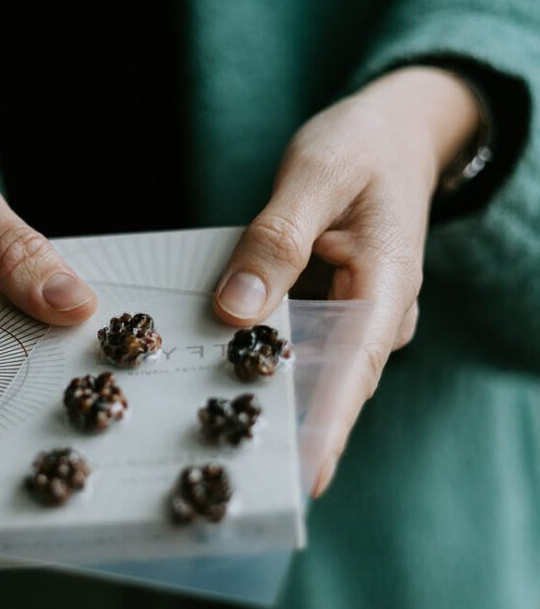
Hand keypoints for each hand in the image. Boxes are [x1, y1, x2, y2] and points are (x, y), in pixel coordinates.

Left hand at [213, 66, 479, 495]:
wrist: (392, 133)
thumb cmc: (360, 148)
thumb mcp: (314, 176)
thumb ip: (275, 240)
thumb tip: (235, 311)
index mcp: (385, 284)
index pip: (357, 367)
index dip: (330, 425)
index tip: (304, 474)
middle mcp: (376, 313)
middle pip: (332, 385)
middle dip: (291, 428)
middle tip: (240, 469)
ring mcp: (354, 316)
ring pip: (310, 369)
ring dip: (271, 399)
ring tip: (220, 437)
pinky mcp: (329, 309)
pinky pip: (295, 343)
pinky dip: (262, 359)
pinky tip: (216, 374)